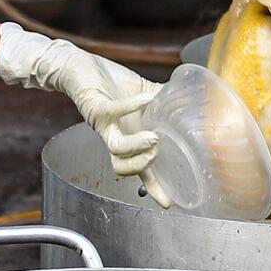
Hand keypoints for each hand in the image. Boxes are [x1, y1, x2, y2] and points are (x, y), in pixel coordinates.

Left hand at [0, 24, 170, 203]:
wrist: (81, 66)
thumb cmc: (111, 83)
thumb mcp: (143, 92)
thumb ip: (163, 100)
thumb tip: (189, 99)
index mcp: (128, 137)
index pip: (140, 170)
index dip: (153, 189)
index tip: (168, 204)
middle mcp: (115, 136)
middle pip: (123, 167)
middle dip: (145, 165)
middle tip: (158, 149)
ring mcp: (104, 125)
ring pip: (116, 149)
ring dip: (136, 146)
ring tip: (154, 136)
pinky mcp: (96, 107)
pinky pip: (112, 111)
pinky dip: (131, 106)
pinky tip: (147, 97)